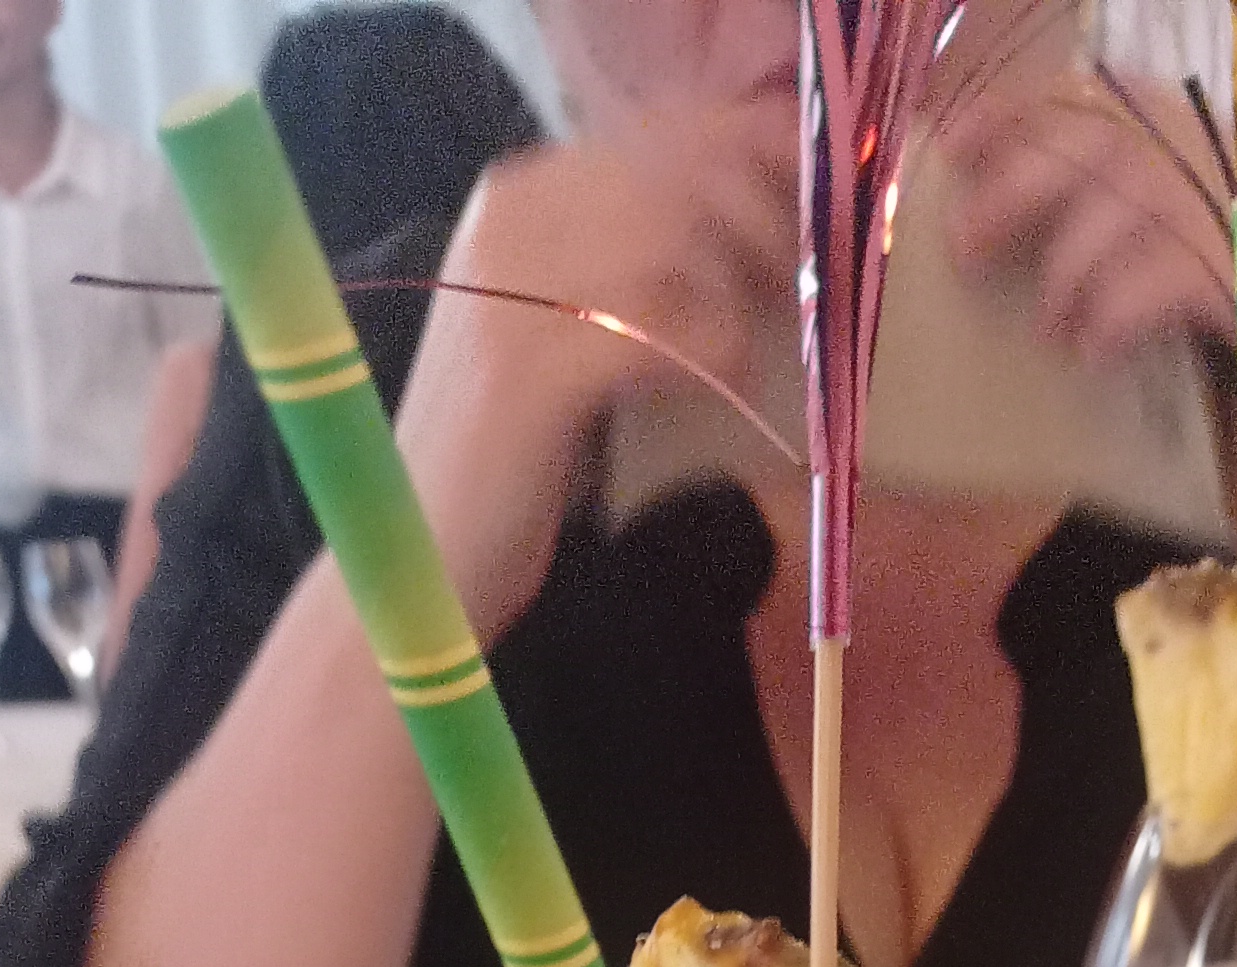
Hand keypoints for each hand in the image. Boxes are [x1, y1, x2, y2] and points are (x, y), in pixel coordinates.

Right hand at [401, 99, 799, 643]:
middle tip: (811, 278)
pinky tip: (734, 380)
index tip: (813, 198)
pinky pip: (655, 330)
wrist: (424, 560)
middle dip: (762, 218)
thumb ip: (632, 267)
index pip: (657, 135)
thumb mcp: (565, 331)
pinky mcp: (527, 376)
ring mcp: (512, 295)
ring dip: (744, 284)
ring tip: (775, 333)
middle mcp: (505, 224)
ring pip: (670, 239)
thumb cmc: (511, 456)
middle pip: (673, 175)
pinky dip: (714, 350)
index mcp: (514, 198)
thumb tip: (753, 224)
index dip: (751, 155)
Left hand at [937, 70, 1236, 628]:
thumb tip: (1002, 216)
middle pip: (1131, 129)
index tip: (960, 151)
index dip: (1036, 112)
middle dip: (1030, 177)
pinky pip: (1182, 269)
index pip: (1130, 99)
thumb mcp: (1169, 315)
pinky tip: (1094, 350)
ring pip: (1151, 189)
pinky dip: (1120, 306)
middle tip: (969, 245)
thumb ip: (1119, 248)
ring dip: (1073, 254)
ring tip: (1049, 325)